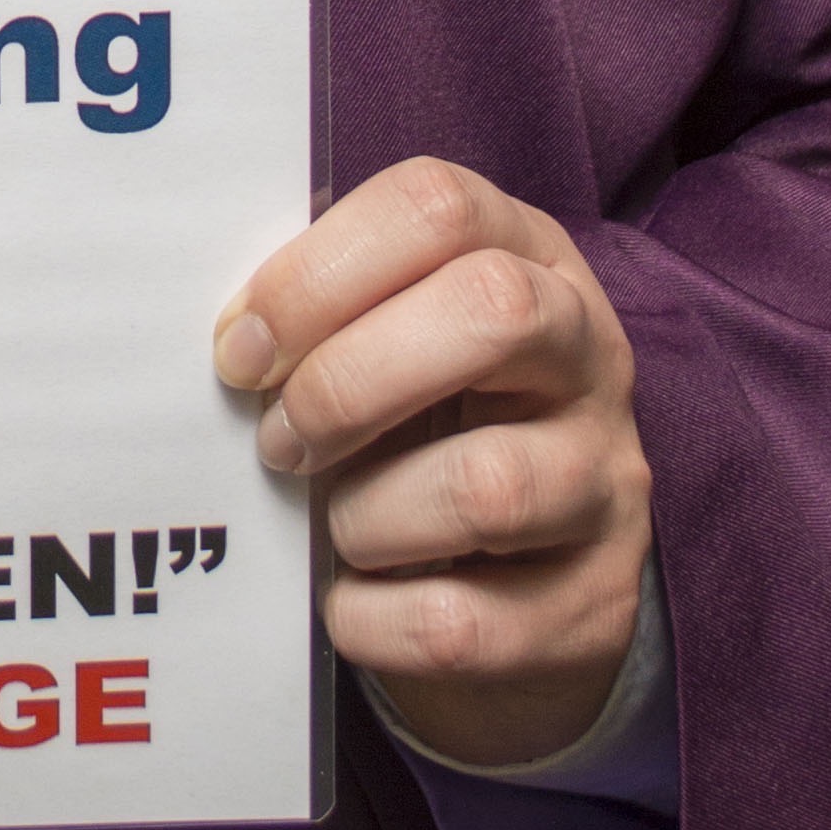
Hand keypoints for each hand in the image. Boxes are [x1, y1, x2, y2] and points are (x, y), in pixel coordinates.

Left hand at [215, 160, 652, 773]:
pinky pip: (458, 622)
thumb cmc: (424, 435)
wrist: (523, 590)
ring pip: (487, 486)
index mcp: (527, 258)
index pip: (438, 207)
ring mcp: (605, 482)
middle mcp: (590, 355)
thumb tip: (225, 338)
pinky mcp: (592, 607)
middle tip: (279, 440)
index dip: (317, 273)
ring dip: (364, 515)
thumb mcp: (389, 345)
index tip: (239, 349)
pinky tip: (354, 600)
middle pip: (492, 309)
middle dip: (348, 380)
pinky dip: (371, 618)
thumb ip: (323, 317)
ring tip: (331, 527)